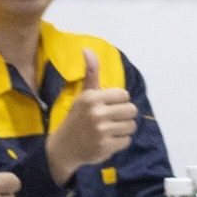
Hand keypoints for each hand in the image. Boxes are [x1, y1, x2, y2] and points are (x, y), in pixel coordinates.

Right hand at [44, 50, 138, 180]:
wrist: (64, 147)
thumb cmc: (77, 117)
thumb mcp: (83, 95)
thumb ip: (91, 73)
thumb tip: (87, 49)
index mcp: (92, 97)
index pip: (125, 95)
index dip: (119, 101)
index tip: (108, 106)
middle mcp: (97, 113)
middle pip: (132, 110)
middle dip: (125, 115)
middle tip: (112, 119)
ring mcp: (101, 131)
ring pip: (131, 126)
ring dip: (124, 129)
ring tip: (111, 129)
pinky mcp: (106, 147)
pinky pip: (127, 140)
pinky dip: (120, 142)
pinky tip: (108, 140)